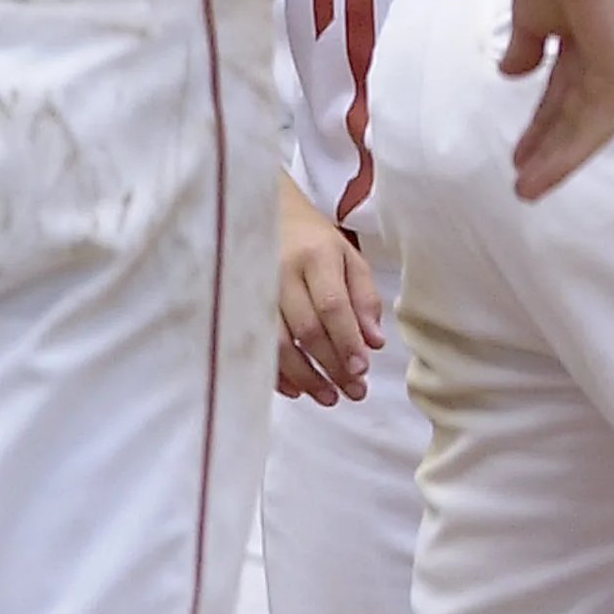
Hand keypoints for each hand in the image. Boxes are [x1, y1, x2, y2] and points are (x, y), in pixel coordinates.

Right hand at [276, 173, 381, 405]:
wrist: (265, 216)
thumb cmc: (314, 240)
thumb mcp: (348, 256)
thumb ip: (364, 297)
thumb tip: (374, 343)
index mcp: (315, 256)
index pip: (333, 305)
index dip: (347, 340)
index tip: (362, 370)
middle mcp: (282, 274)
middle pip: (307, 329)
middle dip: (332, 366)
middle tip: (354, 392)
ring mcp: (255, 292)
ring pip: (280, 344)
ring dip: (306, 377)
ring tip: (330, 397)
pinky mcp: (239, 308)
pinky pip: (257, 348)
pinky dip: (277, 373)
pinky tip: (298, 389)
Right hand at [502, 0, 613, 199]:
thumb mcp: (531, 17)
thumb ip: (526, 47)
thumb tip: (512, 73)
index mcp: (588, 47)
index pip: (565, 99)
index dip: (542, 127)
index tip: (518, 155)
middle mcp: (607, 62)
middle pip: (576, 119)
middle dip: (548, 150)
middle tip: (522, 182)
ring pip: (587, 131)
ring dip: (556, 161)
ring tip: (526, 190)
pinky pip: (595, 125)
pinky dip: (569, 152)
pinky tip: (543, 173)